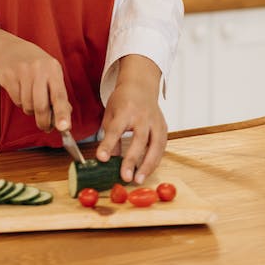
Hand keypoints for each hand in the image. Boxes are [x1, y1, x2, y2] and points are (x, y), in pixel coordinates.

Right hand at [0, 22, 71, 132]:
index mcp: (53, 69)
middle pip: (41, 106)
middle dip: (43, 121)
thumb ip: (58, 94)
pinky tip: (20, 91)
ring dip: (30, 109)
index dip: (62, 113)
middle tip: (45, 126)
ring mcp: (23, 71)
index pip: (59, 95)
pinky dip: (20, 102)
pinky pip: (16, 101)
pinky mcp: (9, 76)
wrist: (10, 49)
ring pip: (28, 106)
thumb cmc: (35, 65)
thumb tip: (64, 119)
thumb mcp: (51, 73)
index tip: (64, 127)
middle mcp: (39, 69)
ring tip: (30, 98)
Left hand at [96, 55, 166, 183]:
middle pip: (139, 139)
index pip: (115, 129)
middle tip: (125, 177)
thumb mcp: (110, 114)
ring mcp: (155, 121)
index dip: (108, 144)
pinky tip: (147, 170)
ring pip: (155, 145)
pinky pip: (161, 146)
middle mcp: (142, 115)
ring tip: (138, 179)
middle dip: (132, 160)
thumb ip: (110, 136)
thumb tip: (108, 160)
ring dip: (148, 165)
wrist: (140, 85)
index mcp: (125, 110)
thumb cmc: (123, 100)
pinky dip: (155, 160)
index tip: (101, 158)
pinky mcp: (163, 126)